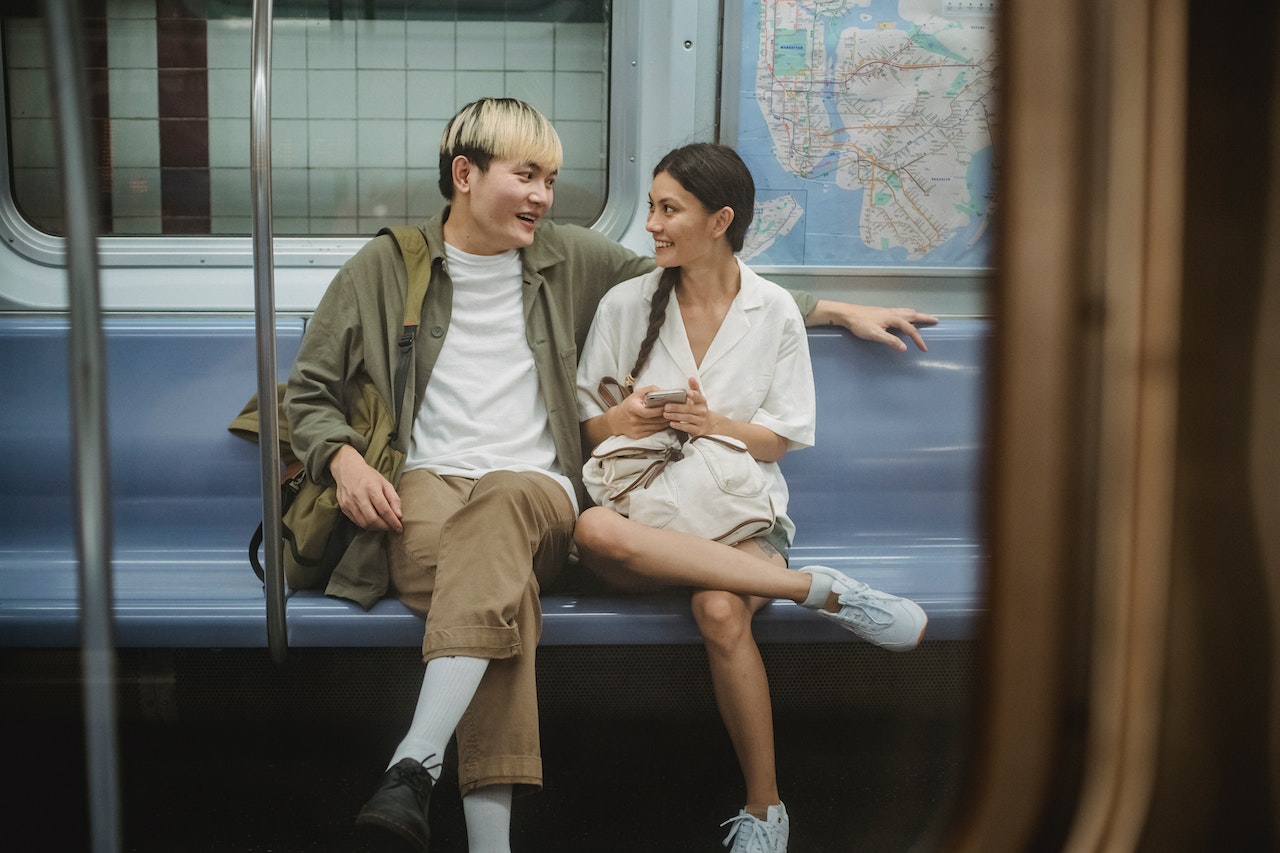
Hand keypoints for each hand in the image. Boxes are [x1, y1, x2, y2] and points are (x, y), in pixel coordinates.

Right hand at [329, 444, 402, 532]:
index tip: (399, 528)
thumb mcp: (385, 483)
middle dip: (384, 527)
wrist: (347, 469)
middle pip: (373, 519)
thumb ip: (394, 499)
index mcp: (372, 488)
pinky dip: (366, 525)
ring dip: (376, 528)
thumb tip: (399, 515)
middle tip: (391, 527)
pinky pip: (356, 521)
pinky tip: (372, 522)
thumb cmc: (369, 476)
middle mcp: (359, 496)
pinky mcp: (343, 507)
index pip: (384, 510)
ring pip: (364, 523)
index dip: (393, 522)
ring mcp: (349, 502)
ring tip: (382, 525)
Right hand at [605, 385, 672, 437]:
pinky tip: (665, 423)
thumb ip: (649, 390)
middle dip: (666, 416)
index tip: (668, 407)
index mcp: (632, 408)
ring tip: (672, 417)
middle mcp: (633, 420)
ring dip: (665, 423)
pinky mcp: (638, 436)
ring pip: (656, 427)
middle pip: (654, 420)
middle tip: (674, 412)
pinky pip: (653, 432)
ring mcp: (636, 429)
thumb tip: (662, 390)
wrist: (616, 420)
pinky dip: (660, 428)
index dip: (659, 410)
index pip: (648, 412)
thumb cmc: (628, 405)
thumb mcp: (636, 394)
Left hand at [661, 377, 717, 438]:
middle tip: (666, 407)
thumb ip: (694, 388)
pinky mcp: (698, 431)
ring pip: (687, 418)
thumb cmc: (699, 410)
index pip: (699, 397)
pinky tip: (671, 423)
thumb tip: (691, 378)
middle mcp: (702, 411)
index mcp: (702, 402)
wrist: (709, 425)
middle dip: (677, 407)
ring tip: (665, 414)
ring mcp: (701, 421)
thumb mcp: (699, 399)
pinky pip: (688, 428)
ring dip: (675, 416)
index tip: (688, 393)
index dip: (694, 395)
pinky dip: (679, 425)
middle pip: (689, 409)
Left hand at [809, 300, 937, 351]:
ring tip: (923, 316)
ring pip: (906, 312)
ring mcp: (888, 311)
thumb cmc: (860, 324)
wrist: (847, 314)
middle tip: (935, 320)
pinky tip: (904, 316)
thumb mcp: (876, 335)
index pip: (910, 330)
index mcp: (893, 318)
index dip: (918, 339)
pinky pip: (900, 312)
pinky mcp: (882, 312)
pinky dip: (907, 314)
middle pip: (913, 315)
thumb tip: (904, 348)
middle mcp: (893, 313)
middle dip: (924, 318)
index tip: (924, 348)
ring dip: (916, 315)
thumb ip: (891, 341)